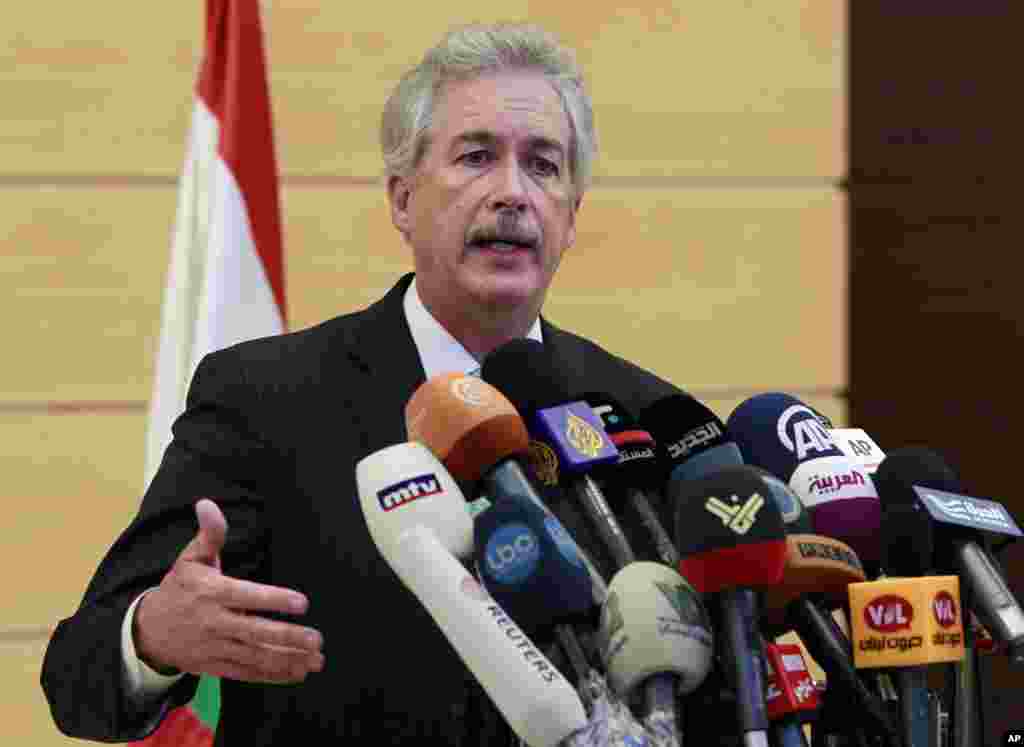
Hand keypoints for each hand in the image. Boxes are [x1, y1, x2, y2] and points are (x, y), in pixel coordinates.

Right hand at [134, 499, 324, 682]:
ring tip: (316, 659)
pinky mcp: (217, 666)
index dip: (275, 600)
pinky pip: (248, 673)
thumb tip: (207, 504)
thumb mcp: (191, 558)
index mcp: (211, 592)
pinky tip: (299, 672)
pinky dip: (274, 675)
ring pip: (256, 657)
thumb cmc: (179, 588)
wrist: (148, 631)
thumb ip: (209, 534)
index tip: (302, 603)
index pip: (247, 597)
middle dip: (288, 637)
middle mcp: (214, 622)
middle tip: (317, 639)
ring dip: (288, 660)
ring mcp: (216, 647)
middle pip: (255, 633)